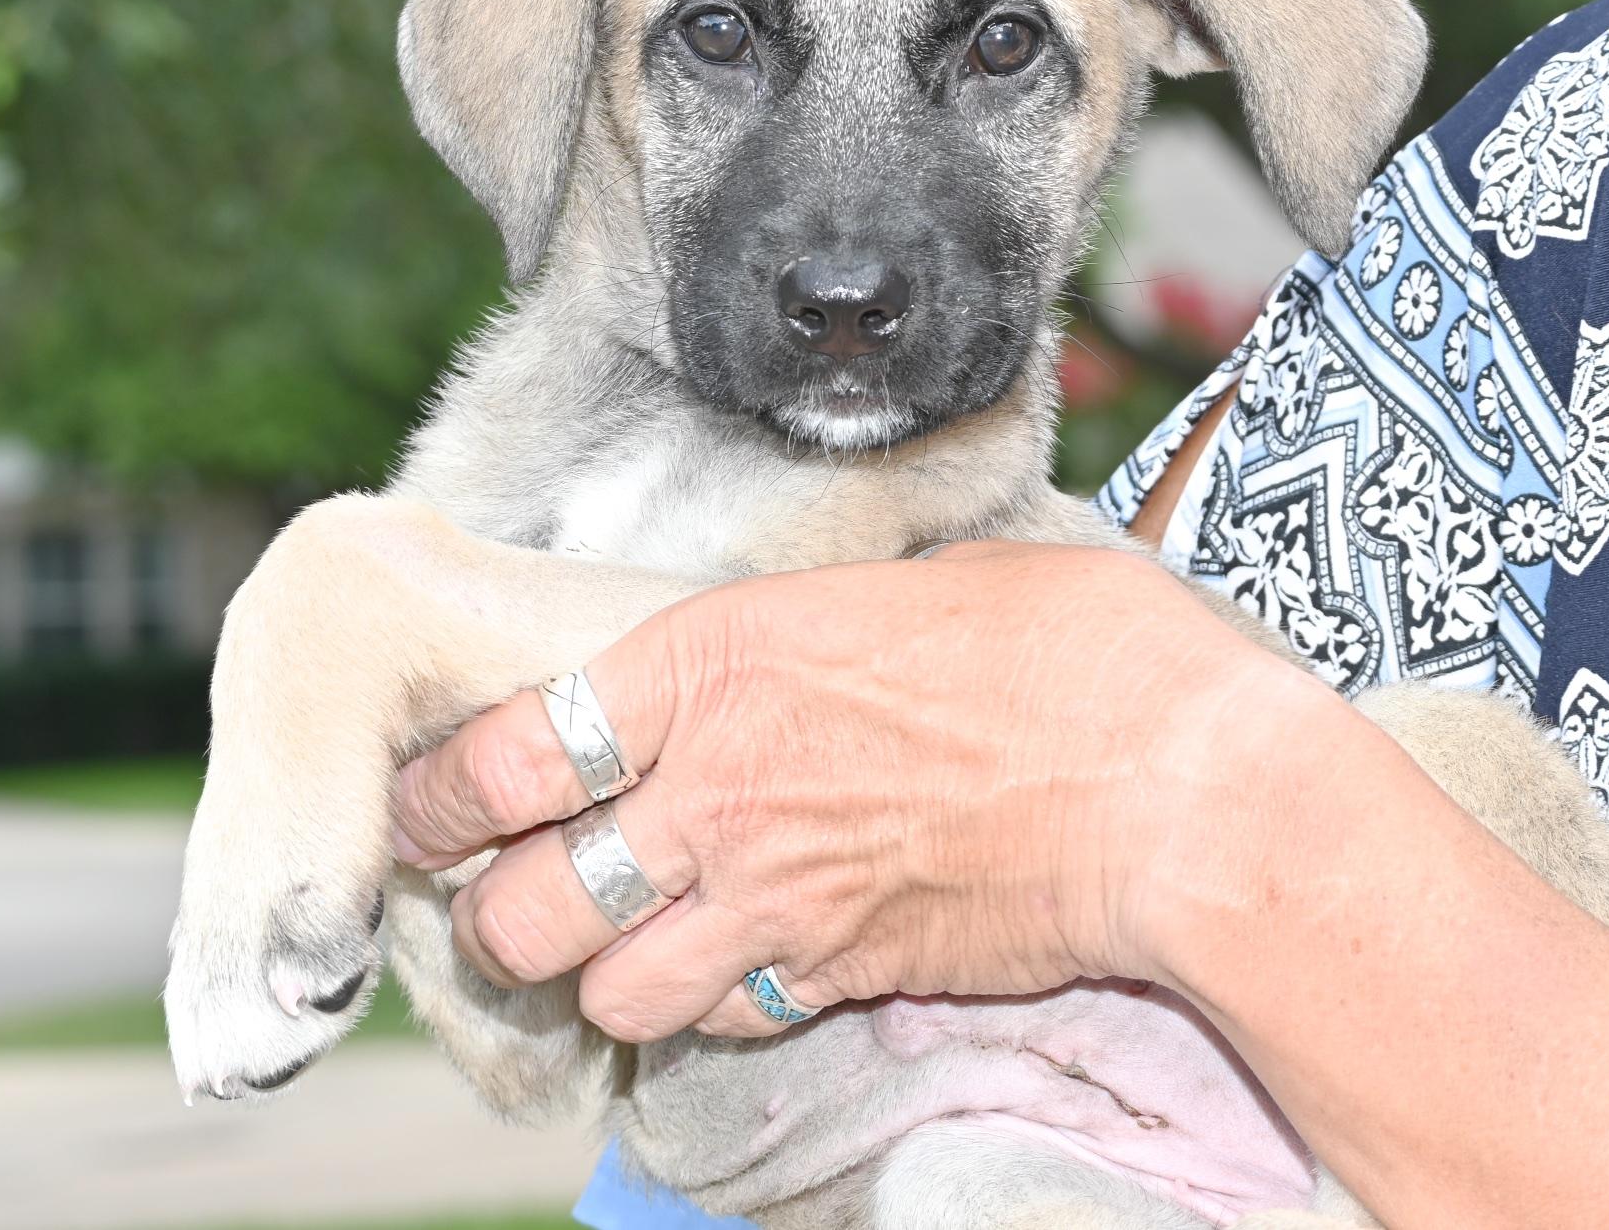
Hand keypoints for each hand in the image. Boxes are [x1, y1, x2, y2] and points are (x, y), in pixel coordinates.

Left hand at [391, 541, 1301, 1043]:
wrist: (1175, 782)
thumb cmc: (1067, 649)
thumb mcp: (914, 587)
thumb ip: (809, 633)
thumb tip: (773, 653)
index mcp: (716, 660)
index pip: (510, 751)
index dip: (444, 794)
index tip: (432, 806)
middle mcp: (717, 786)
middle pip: (528, 903)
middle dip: (504, 909)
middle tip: (525, 887)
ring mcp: (774, 895)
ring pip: (607, 990)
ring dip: (606, 971)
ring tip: (636, 937)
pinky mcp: (840, 975)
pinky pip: (724, 1020)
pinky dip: (713, 1004)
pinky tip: (746, 960)